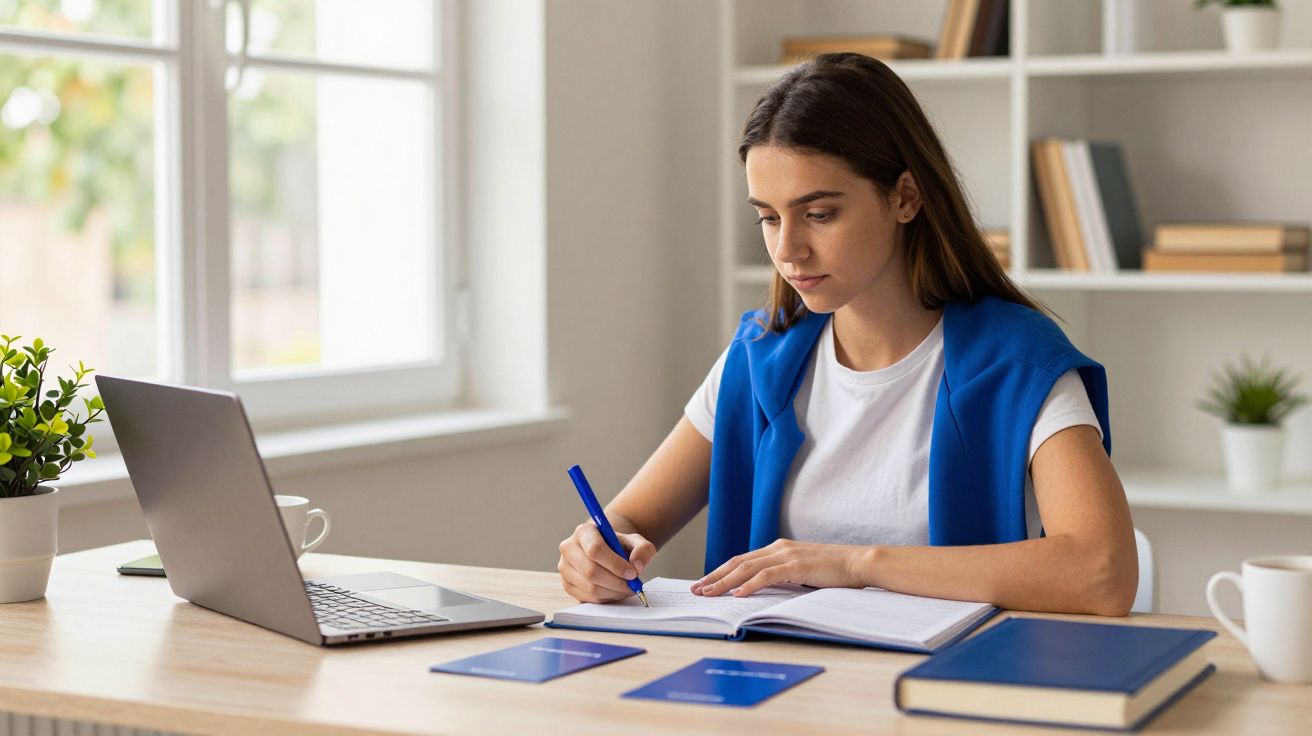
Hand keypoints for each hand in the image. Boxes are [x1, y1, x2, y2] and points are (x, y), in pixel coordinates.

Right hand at [557, 521, 655, 602]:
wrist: (606, 552)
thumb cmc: (618, 546)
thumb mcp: (635, 541)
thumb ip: (642, 549)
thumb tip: (637, 566)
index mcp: (583, 532)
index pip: (595, 549)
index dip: (615, 564)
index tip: (632, 573)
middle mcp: (568, 549)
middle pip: (591, 571)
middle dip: (616, 582)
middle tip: (633, 585)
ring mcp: (565, 568)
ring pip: (590, 587)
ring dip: (613, 592)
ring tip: (627, 588)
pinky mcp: (567, 585)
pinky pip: (587, 598)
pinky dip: (606, 598)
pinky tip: (615, 591)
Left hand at [691, 539, 873, 597]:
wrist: (859, 562)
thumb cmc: (834, 571)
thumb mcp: (802, 572)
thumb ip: (783, 577)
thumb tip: (762, 592)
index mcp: (778, 548)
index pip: (742, 560)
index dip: (721, 571)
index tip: (706, 583)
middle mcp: (778, 548)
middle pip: (738, 562)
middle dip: (714, 576)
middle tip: (696, 590)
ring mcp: (786, 555)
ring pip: (746, 568)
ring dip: (724, 582)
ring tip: (708, 593)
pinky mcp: (796, 565)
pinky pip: (766, 576)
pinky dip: (749, 585)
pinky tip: (737, 594)